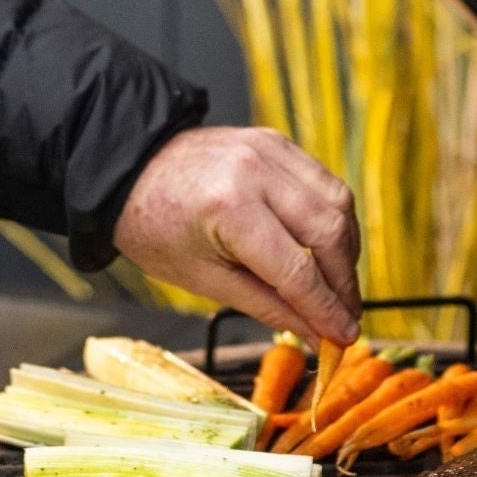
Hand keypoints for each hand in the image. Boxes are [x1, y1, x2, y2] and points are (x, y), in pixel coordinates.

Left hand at [111, 127, 359, 342]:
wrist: (129, 170)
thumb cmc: (155, 226)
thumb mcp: (204, 279)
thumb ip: (268, 306)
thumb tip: (318, 334)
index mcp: (230, 210)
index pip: (297, 271)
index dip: (327, 309)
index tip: (343, 336)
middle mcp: (255, 171)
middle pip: (329, 232)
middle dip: (345, 282)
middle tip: (346, 315)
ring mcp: (268, 149)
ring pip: (337, 201)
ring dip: (347, 248)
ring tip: (339, 283)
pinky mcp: (274, 140)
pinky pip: (323, 179)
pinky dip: (333, 215)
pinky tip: (326, 245)